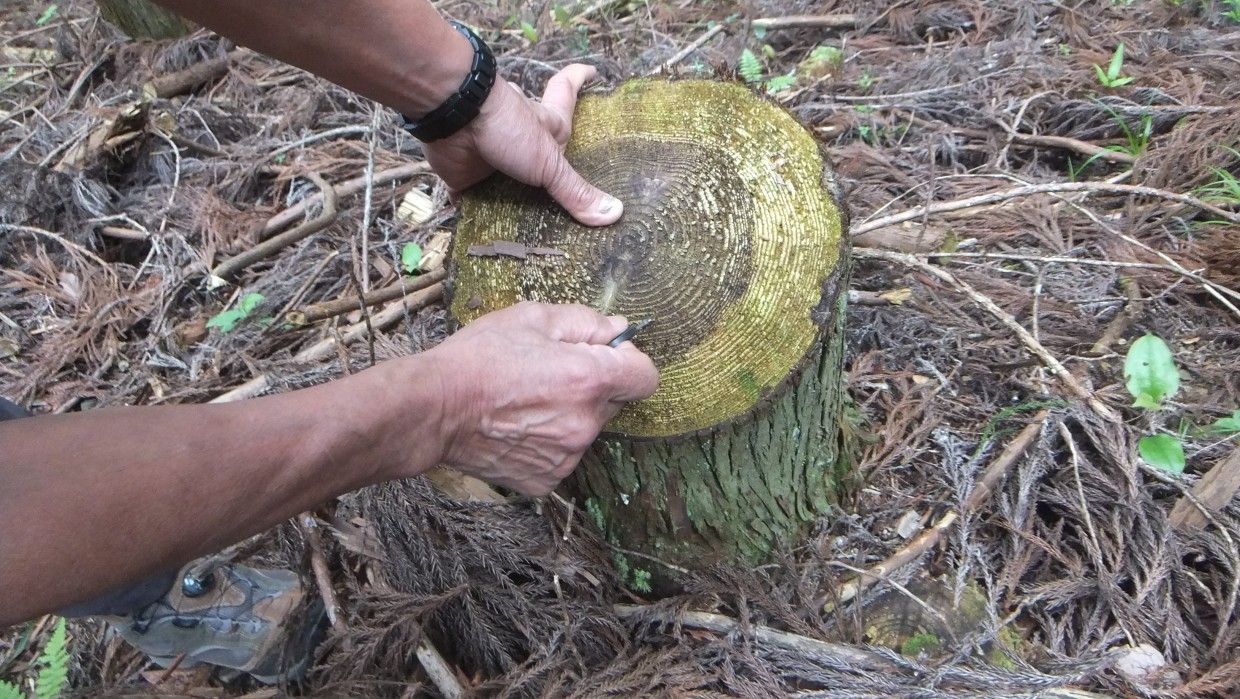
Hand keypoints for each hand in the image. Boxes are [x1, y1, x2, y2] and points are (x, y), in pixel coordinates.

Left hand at [422, 64, 622, 226]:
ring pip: (507, 177)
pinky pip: (473, 199)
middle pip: (537, 143)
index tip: (592, 70)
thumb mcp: (549, 162)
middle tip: (562, 187)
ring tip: (530, 230)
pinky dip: (477, 212)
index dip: (579, 78)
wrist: (453, 119)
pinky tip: (483, 230)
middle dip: (547, 160)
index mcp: (546, 126)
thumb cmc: (507, 127)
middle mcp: (520, 139)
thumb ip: (576, 191)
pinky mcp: (465, 176)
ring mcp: (492, 156)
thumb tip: (615, 214)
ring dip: (514, 197)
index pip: (567, 91)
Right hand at [423, 302, 657, 494]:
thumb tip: (619, 330)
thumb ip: (586, 322)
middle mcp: (586, 423)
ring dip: (568, 415)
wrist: (434, 409)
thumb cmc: (478, 358)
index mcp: (589, 379)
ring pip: (585, 430)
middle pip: (613, 403)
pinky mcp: (547, 479)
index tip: (602, 356)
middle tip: (548, 373)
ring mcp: (567, 456)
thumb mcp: (533, 318)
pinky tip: (517, 427)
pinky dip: (548, 442)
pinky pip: (562, 455)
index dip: (627, 362)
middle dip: (592, 386)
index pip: (645, 377)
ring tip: (525, 401)